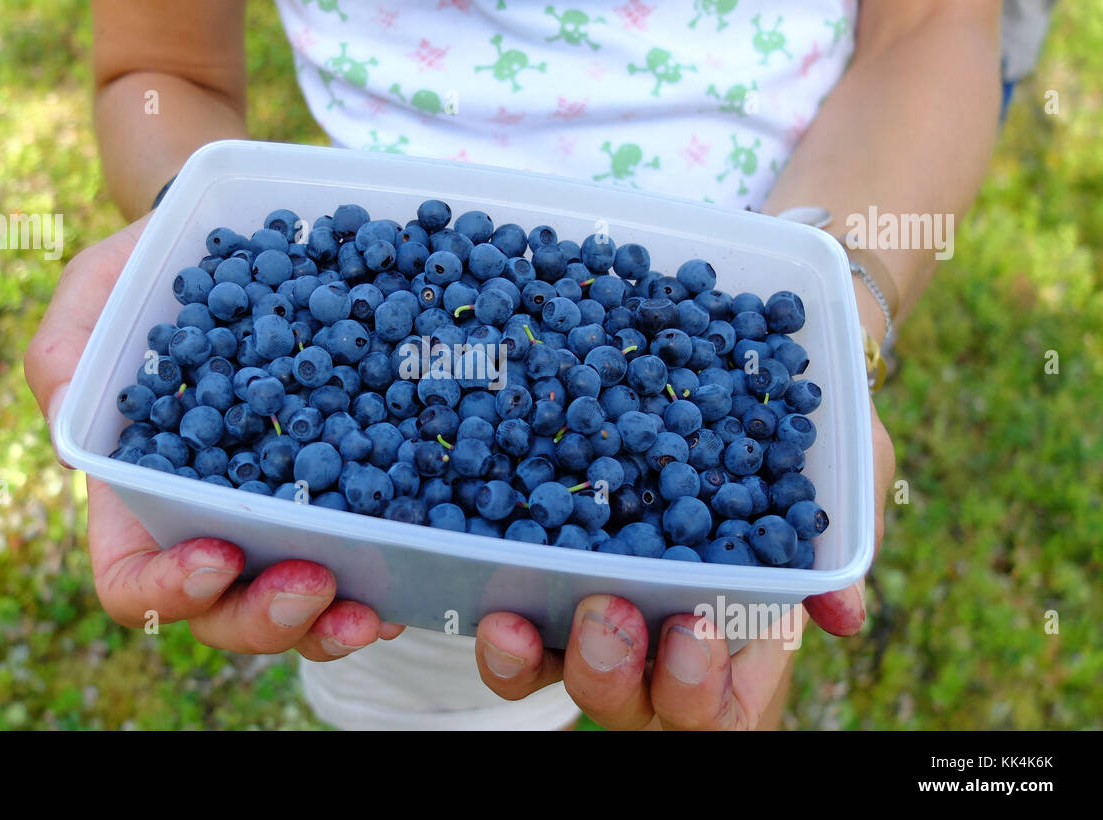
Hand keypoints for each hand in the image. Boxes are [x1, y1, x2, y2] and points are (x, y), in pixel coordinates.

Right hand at [23, 216, 401, 659]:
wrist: (246, 249)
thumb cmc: (154, 273)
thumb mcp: (100, 290)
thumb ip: (68, 350)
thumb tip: (69, 435)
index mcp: (137, 494)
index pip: (132, 580)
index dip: (168, 590)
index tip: (219, 555)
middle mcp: (210, 522)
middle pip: (224, 613)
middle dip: (268, 617)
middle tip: (317, 583)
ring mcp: (280, 516)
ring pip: (299, 606)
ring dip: (334, 622)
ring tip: (377, 609)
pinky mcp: (342, 492)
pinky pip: (361, 551)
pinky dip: (386, 573)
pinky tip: (417, 563)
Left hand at [474, 402, 894, 728]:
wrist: (740, 375)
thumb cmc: (803, 443)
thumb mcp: (847, 477)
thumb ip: (841, 542)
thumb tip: (842, 616)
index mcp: (731, 644)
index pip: (715, 710)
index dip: (695, 688)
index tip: (691, 628)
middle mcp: (652, 641)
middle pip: (620, 699)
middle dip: (607, 669)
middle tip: (606, 612)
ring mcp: (589, 603)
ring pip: (546, 662)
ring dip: (523, 654)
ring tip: (510, 619)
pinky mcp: (540, 557)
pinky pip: (505, 588)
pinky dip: (483, 582)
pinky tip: (464, 552)